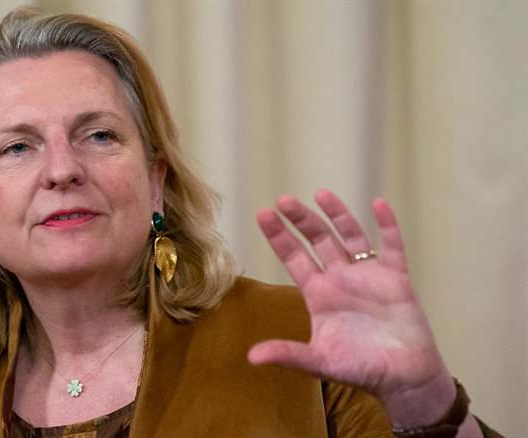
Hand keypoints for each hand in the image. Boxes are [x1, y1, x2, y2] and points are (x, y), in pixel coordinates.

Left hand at [248, 189, 456, 425]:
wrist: (403, 378)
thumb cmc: (361, 368)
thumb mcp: (320, 361)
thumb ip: (288, 354)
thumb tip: (251, 357)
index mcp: (318, 294)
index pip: (294, 257)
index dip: (279, 236)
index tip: (263, 213)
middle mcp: (340, 278)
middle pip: (318, 240)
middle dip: (301, 220)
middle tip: (284, 200)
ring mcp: (368, 275)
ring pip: (350, 236)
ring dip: (337, 215)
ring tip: (321, 193)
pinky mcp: (396, 278)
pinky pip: (392, 247)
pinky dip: (387, 226)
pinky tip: (378, 205)